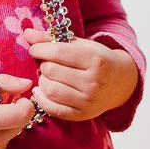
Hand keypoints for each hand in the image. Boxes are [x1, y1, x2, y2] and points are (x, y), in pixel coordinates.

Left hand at [24, 30, 138, 121]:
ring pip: (50, 90)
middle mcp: (93, 82)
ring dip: (42, 81)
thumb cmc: (99, 60)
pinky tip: (43, 90)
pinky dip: (42, 98)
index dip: (40, 49)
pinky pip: (53, 108)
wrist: (122, 82)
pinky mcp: (82, 115)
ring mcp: (88, 100)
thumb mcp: (82, 45)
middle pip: (51, 71)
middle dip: (44, 65)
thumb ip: (54, 39)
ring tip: (47, 77)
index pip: (58, 52)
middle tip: (47, 63)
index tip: (35, 49)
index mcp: (96, 60)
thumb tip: (27, 33)